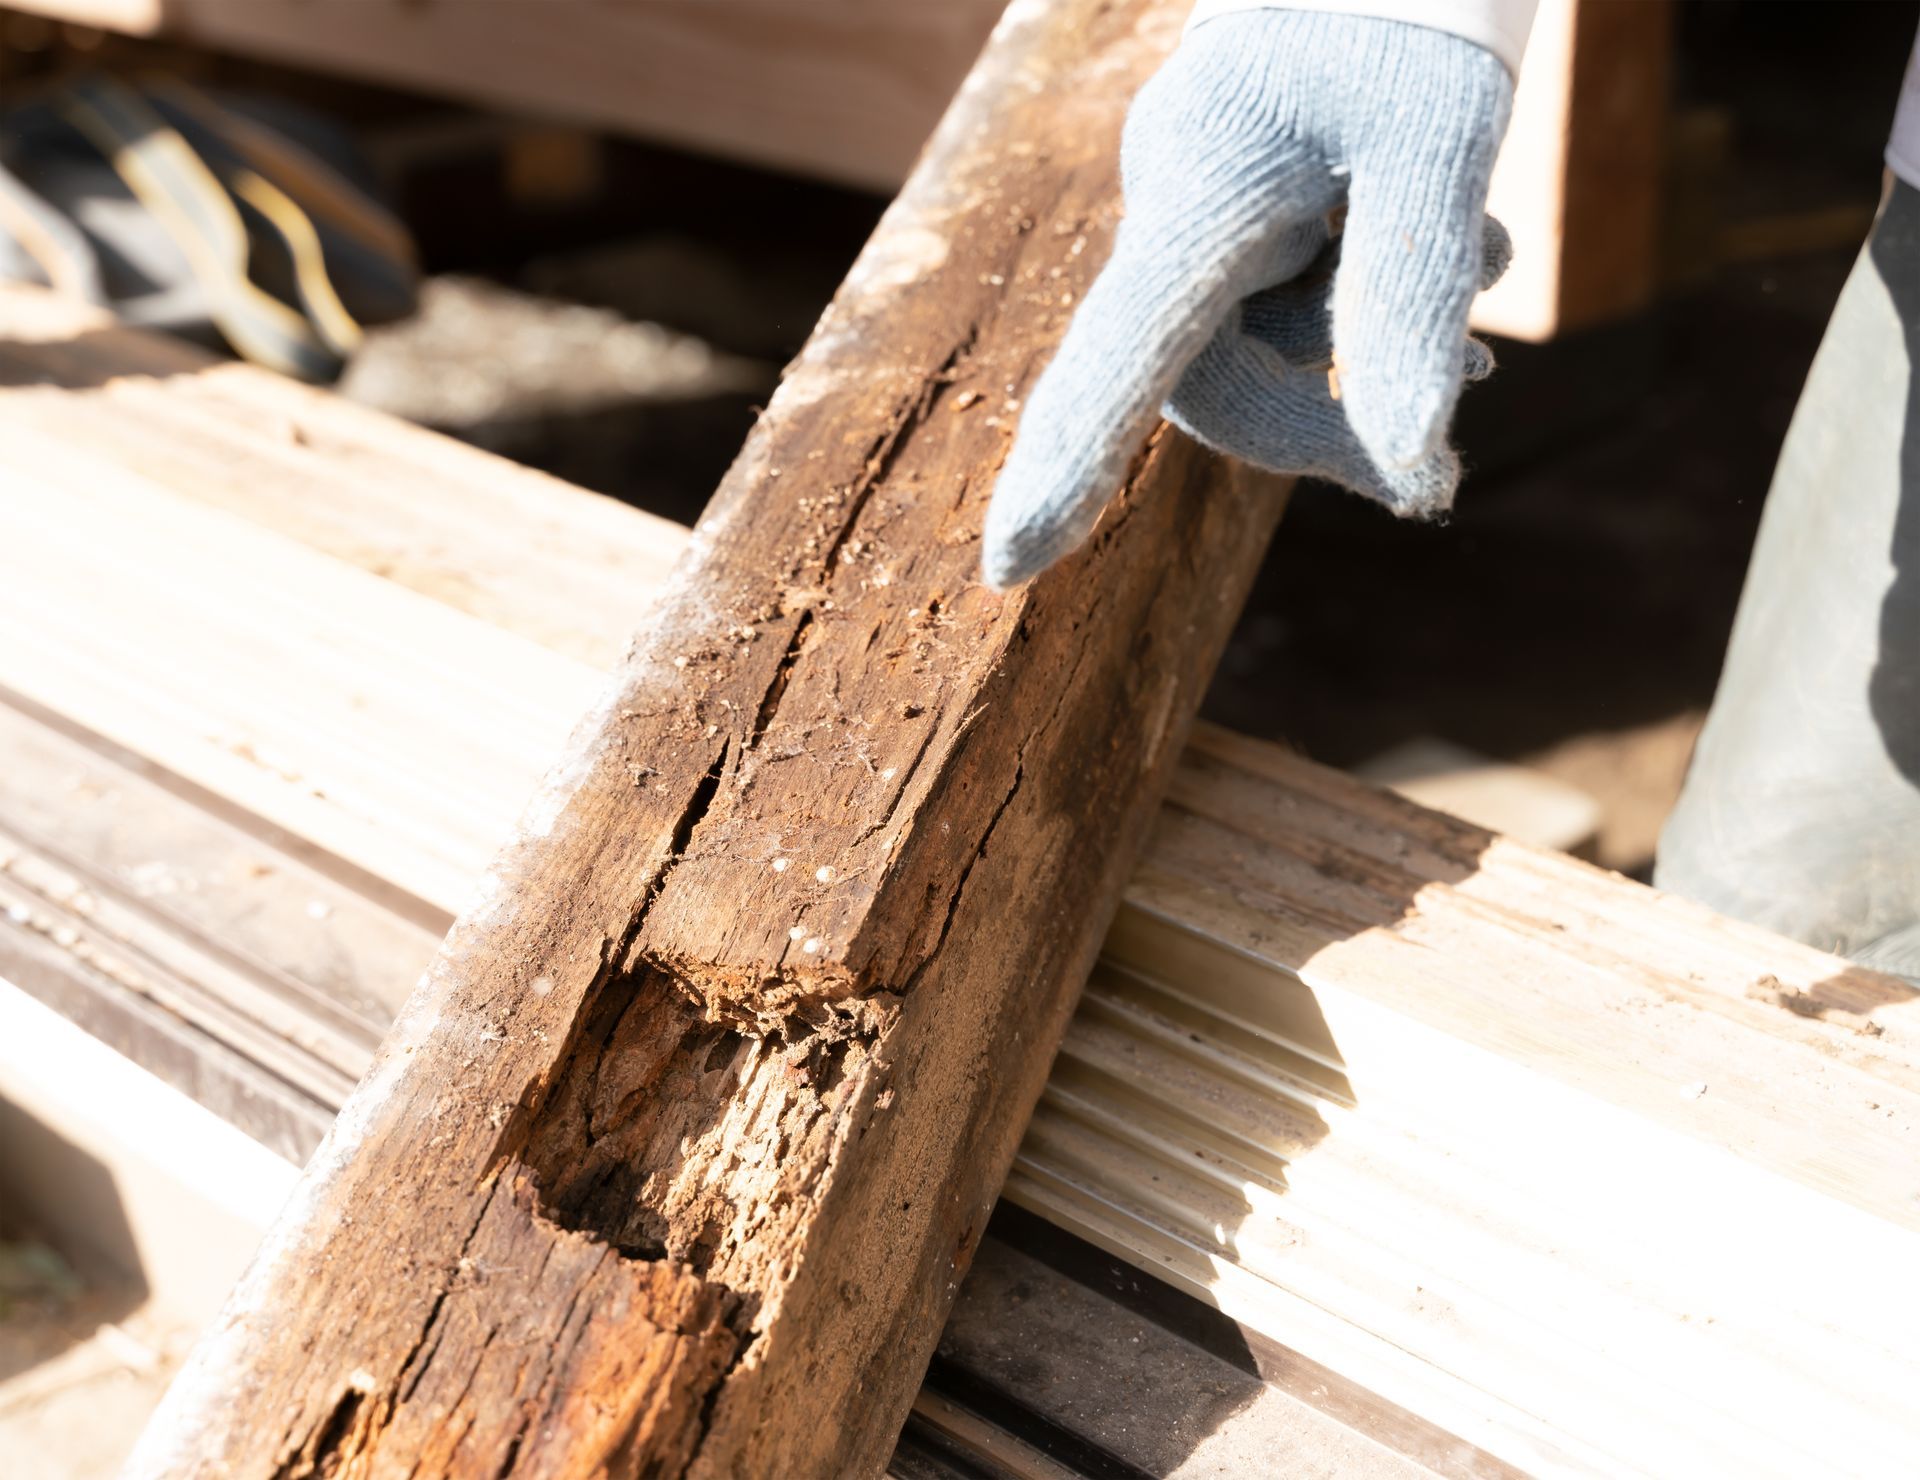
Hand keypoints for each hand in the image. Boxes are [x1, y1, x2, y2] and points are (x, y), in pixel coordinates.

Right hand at [981, 10, 1514, 589]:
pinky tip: (1454, 241)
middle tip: (1460, 424)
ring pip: (1256, 341)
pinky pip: (1277, 293)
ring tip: (1485, 252)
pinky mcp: (1227, 197)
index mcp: (1199, 187)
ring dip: (1368, 338)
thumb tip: (1411, 466)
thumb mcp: (1441, 148)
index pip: (1117, 354)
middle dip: (1327, 419)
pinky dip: (1362, 296)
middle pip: (1208, 381)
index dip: (1068, 464)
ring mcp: (1193, 202)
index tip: (1007, 567)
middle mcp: (1172, 204)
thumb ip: (1413, 302)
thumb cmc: (1414, 13)